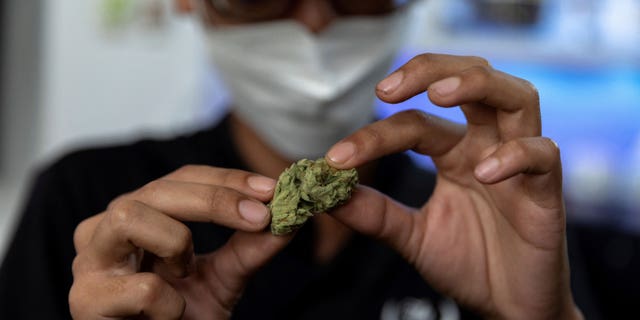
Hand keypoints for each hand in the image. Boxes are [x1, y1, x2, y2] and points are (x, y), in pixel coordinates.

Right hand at [69, 165, 289, 318]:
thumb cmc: (183, 316)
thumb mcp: (224, 277)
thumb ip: (251, 248)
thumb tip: (292, 218)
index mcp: (141, 214)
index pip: (182, 178)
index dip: (226, 180)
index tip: (271, 189)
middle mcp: (108, 228)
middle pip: (157, 189)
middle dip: (214, 199)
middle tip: (260, 215)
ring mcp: (91, 261)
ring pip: (129, 217)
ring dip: (175, 244)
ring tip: (186, 273)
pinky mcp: (85, 301)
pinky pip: (141, 289)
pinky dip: (171, 306)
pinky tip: (168, 316)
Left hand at [326, 54, 581, 318]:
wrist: (509, 306)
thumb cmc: (468, 262)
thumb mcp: (411, 236)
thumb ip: (374, 213)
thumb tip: (326, 192)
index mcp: (454, 152)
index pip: (413, 122)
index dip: (373, 135)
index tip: (336, 159)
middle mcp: (486, 145)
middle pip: (472, 77)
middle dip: (430, 70)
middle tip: (385, 89)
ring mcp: (519, 164)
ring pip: (516, 96)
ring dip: (476, 85)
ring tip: (439, 95)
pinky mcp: (546, 191)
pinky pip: (544, 155)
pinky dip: (515, 155)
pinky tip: (483, 173)